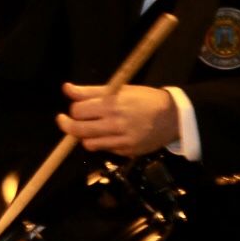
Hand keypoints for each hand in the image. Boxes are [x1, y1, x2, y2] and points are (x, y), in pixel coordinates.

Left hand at [58, 82, 177, 156]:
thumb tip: (66, 88)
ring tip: (91, 128)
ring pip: (88, 144)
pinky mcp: (128, 152)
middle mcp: (115, 124)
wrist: (173, 116)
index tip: (75, 108)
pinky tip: (109, 135)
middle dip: (68, 125)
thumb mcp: (119, 89)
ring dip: (85, 136)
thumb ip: (90, 91)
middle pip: (78, 130)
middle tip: (66, 120)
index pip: (78, 111)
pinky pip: (105, 150)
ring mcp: (122, 140)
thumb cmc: (144, 99)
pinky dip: (102, 143)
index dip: (73, 109)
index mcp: (112, 105)